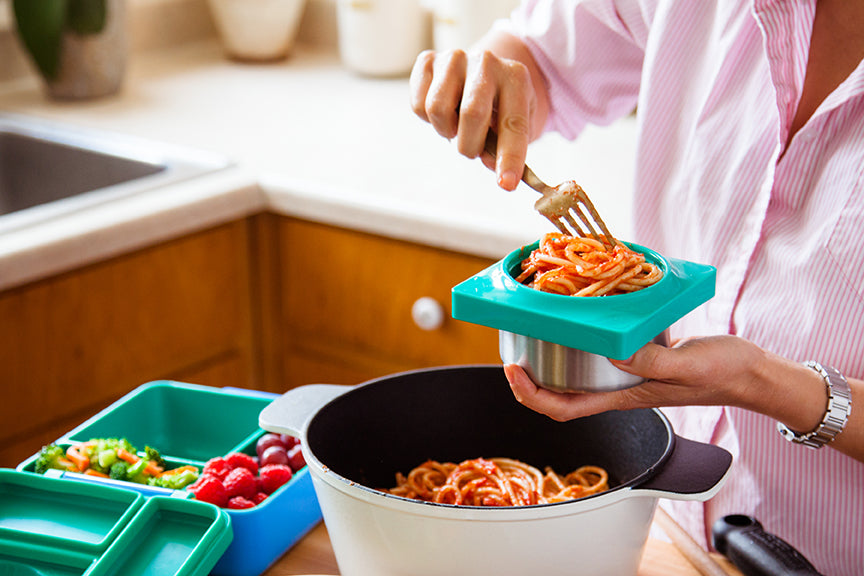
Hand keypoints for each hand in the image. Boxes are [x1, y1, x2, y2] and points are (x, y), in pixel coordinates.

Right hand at [408, 32, 548, 190]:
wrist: (486, 72)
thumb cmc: (501, 105)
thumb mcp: (517, 125)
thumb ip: (505, 147)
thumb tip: (489, 162)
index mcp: (516, 78)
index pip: (514, 124)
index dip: (509, 157)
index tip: (506, 184)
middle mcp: (486, 62)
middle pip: (471, 114)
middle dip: (470, 145)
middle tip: (472, 148)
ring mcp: (455, 58)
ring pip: (437, 109)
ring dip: (446, 130)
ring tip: (456, 127)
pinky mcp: (428, 60)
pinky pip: (418, 103)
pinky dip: (427, 118)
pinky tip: (443, 111)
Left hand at [505, 335, 776, 421]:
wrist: (751, 373)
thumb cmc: (723, 373)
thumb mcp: (687, 364)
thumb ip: (651, 360)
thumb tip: (611, 351)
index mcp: (624, 397)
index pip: (565, 409)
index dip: (532, 395)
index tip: (513, 371)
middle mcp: (618, 389)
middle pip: (560, 396)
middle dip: (530, 381)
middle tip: (511, 353)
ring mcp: (627, 375)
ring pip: (575, 376)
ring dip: (550, 362)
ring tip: (533, 334)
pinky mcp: (638, 359)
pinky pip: (598, 355)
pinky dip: (581, 341)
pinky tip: (580, 321)